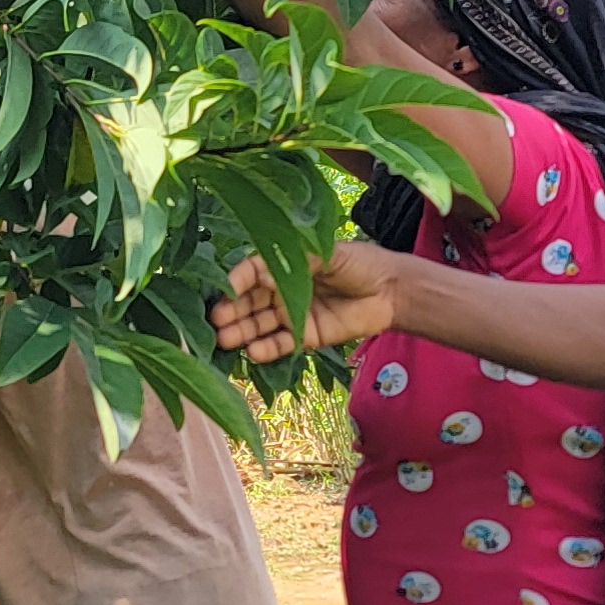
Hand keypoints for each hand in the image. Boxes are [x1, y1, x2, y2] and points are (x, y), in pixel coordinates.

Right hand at [210, 240, 405, 360]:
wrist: (391, 291)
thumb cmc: (359, 262)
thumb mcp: (325, 253)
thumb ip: (294, 262)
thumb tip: (260, 275)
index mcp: (283, 264)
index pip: (251, 272)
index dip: (237, 280)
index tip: (226, 288)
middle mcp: (280, 290)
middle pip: (248, 301)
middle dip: (230, 311)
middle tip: (214, 320)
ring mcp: (290, 314)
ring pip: (258, 324)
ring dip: (240, 332)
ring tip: (224, 340)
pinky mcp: (304, 337)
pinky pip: (279, 344)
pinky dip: (265, 349)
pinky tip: (251, 352)